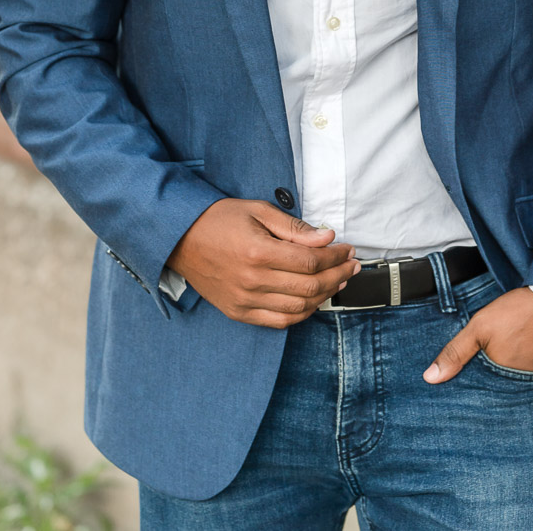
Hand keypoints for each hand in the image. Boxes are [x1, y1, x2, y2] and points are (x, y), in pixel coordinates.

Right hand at [167, 198, 360, 327]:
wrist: (180, 239)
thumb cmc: (219, 219)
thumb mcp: (257, 211)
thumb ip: (293, 227)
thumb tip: (327, 237)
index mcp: (258, 252)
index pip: (311, 261)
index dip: (336, 257)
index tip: (348, 249)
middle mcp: (253, 281)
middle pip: (310, 286)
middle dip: (338, 275)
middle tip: (352, 265)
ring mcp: (245, 301)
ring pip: (298, 308)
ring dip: (324, 296)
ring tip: (338, 281)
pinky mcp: (239, 312)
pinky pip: (278, 321)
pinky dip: (301, 314)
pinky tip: (313, 301)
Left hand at [423, 287, 532, 381]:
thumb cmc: (523, 312)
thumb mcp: (481, 327)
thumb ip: (456, 352)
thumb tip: (430, 378)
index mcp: (500, 380)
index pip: (478, 395)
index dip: (467, 390)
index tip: (453, 392)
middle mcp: (520, 387)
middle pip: (496, 391)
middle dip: (485, 388)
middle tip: (474, 379)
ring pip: (514, 384)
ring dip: (505, 379)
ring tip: (496, 368)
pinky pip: (532, 377)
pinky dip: (523, 369)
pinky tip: (519, 356)